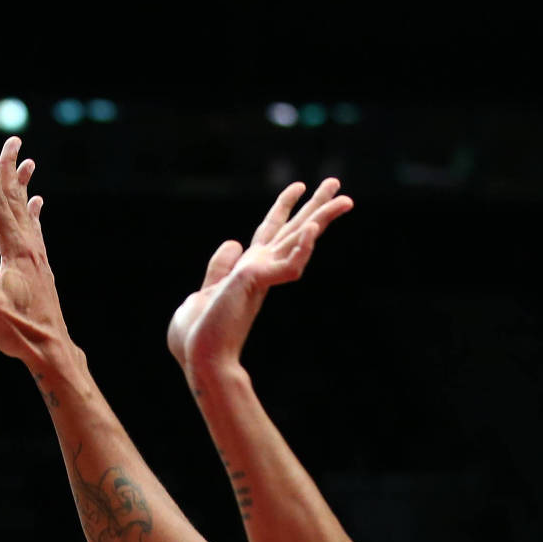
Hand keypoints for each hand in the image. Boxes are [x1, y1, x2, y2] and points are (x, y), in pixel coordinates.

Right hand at [0, 137, 65, 364]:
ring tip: (28, 163)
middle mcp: (30, 247)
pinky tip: (37, 206)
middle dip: (10, 169)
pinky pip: (35, 231)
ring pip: (28, 212)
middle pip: (16, 199)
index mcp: (15, 249)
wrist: (51, 349)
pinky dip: (33, 213)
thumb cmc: (19, 330)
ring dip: (24, 186)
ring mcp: (37, 256)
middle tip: (12, 140)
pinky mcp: (40, 268)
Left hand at [167, 179, 351, 375]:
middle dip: (314, 206)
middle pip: (293, 230)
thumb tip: (232, 243)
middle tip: (336, 182)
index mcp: (249, 271)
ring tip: (344, 198)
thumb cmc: (198, 336)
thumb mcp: (206, 292)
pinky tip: (312, 229)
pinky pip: (288, 265)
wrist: (198, 359)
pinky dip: (302, 248)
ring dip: (321, 218)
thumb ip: (219, 268)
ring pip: (298, 241)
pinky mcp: (257, 283)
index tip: (298, 186)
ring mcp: (262, 276)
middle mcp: (261, 270)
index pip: (270, 231)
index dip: (284, 207)